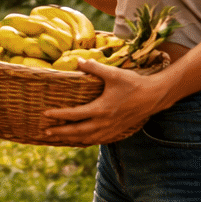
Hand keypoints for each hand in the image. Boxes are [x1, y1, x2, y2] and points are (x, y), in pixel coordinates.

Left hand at [40, 60, 168, 145]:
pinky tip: (81, 140)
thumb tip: (77, 60)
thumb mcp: (113, 74)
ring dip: (72, 139)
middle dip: (61, 133)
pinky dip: (87, 141)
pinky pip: (98, 140)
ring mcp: (112, 129)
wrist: (155, 97)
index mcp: (101, 109)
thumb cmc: (134, 84)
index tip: (45, 114)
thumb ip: (94, 67)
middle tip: (45, 133)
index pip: (74, 114)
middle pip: (78, 131)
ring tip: (59, 139)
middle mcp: (105, 122)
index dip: (59, 115)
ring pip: (88, 138)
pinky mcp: (118, 131)